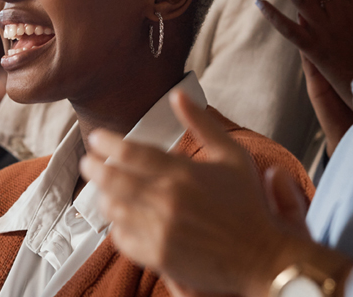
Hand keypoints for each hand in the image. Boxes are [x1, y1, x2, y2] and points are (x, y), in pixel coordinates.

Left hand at [79, 89, 324, 296]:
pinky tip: (123, 220)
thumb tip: (177, 94)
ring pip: (112, 208)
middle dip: (94, 168)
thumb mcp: (232, 155)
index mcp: (182, 172)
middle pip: (112, 179)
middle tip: (89, 163)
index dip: (106, 143)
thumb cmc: (249, 204)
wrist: (263, 257)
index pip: (129, 152)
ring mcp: (160, 230)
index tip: (96, 139)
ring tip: (106, 190)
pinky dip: (117, 227)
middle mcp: (167, 200)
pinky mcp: (159, 256)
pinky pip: (121, 238)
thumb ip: (201, 123)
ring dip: (104, 196)